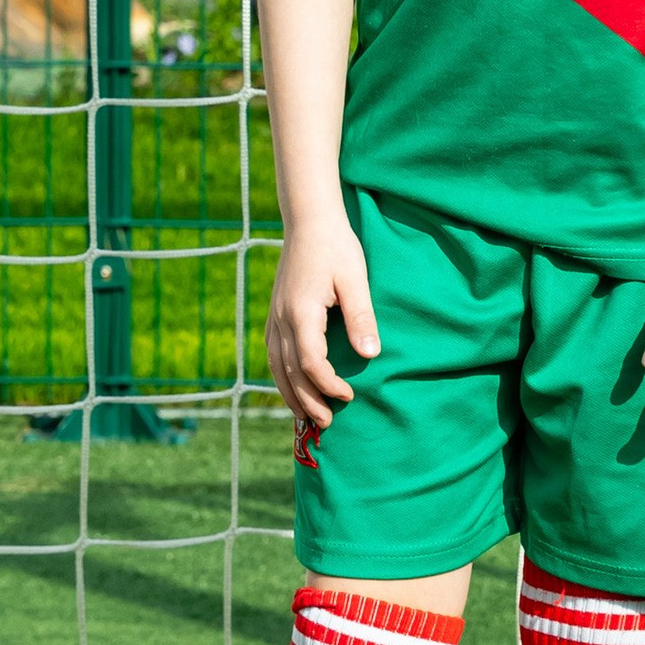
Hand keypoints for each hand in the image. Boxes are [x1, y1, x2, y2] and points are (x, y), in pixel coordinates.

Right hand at [266, 212, 379, 432]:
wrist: (309, 221)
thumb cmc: (336, 248)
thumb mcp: (356, 279)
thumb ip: (361, 317)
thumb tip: (370, 354)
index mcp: (301, 313)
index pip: (311, 363)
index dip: (328, 385)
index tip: (350, 395)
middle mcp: (281, 320)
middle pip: (290, 372)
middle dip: (308, 401)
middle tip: (328, 423)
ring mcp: (274, 318)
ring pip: (276, 367)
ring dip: (291, 395)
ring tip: (306, 418)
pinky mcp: (274, 315)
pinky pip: (273, 355)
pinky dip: (282, 377)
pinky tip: (292, 388)